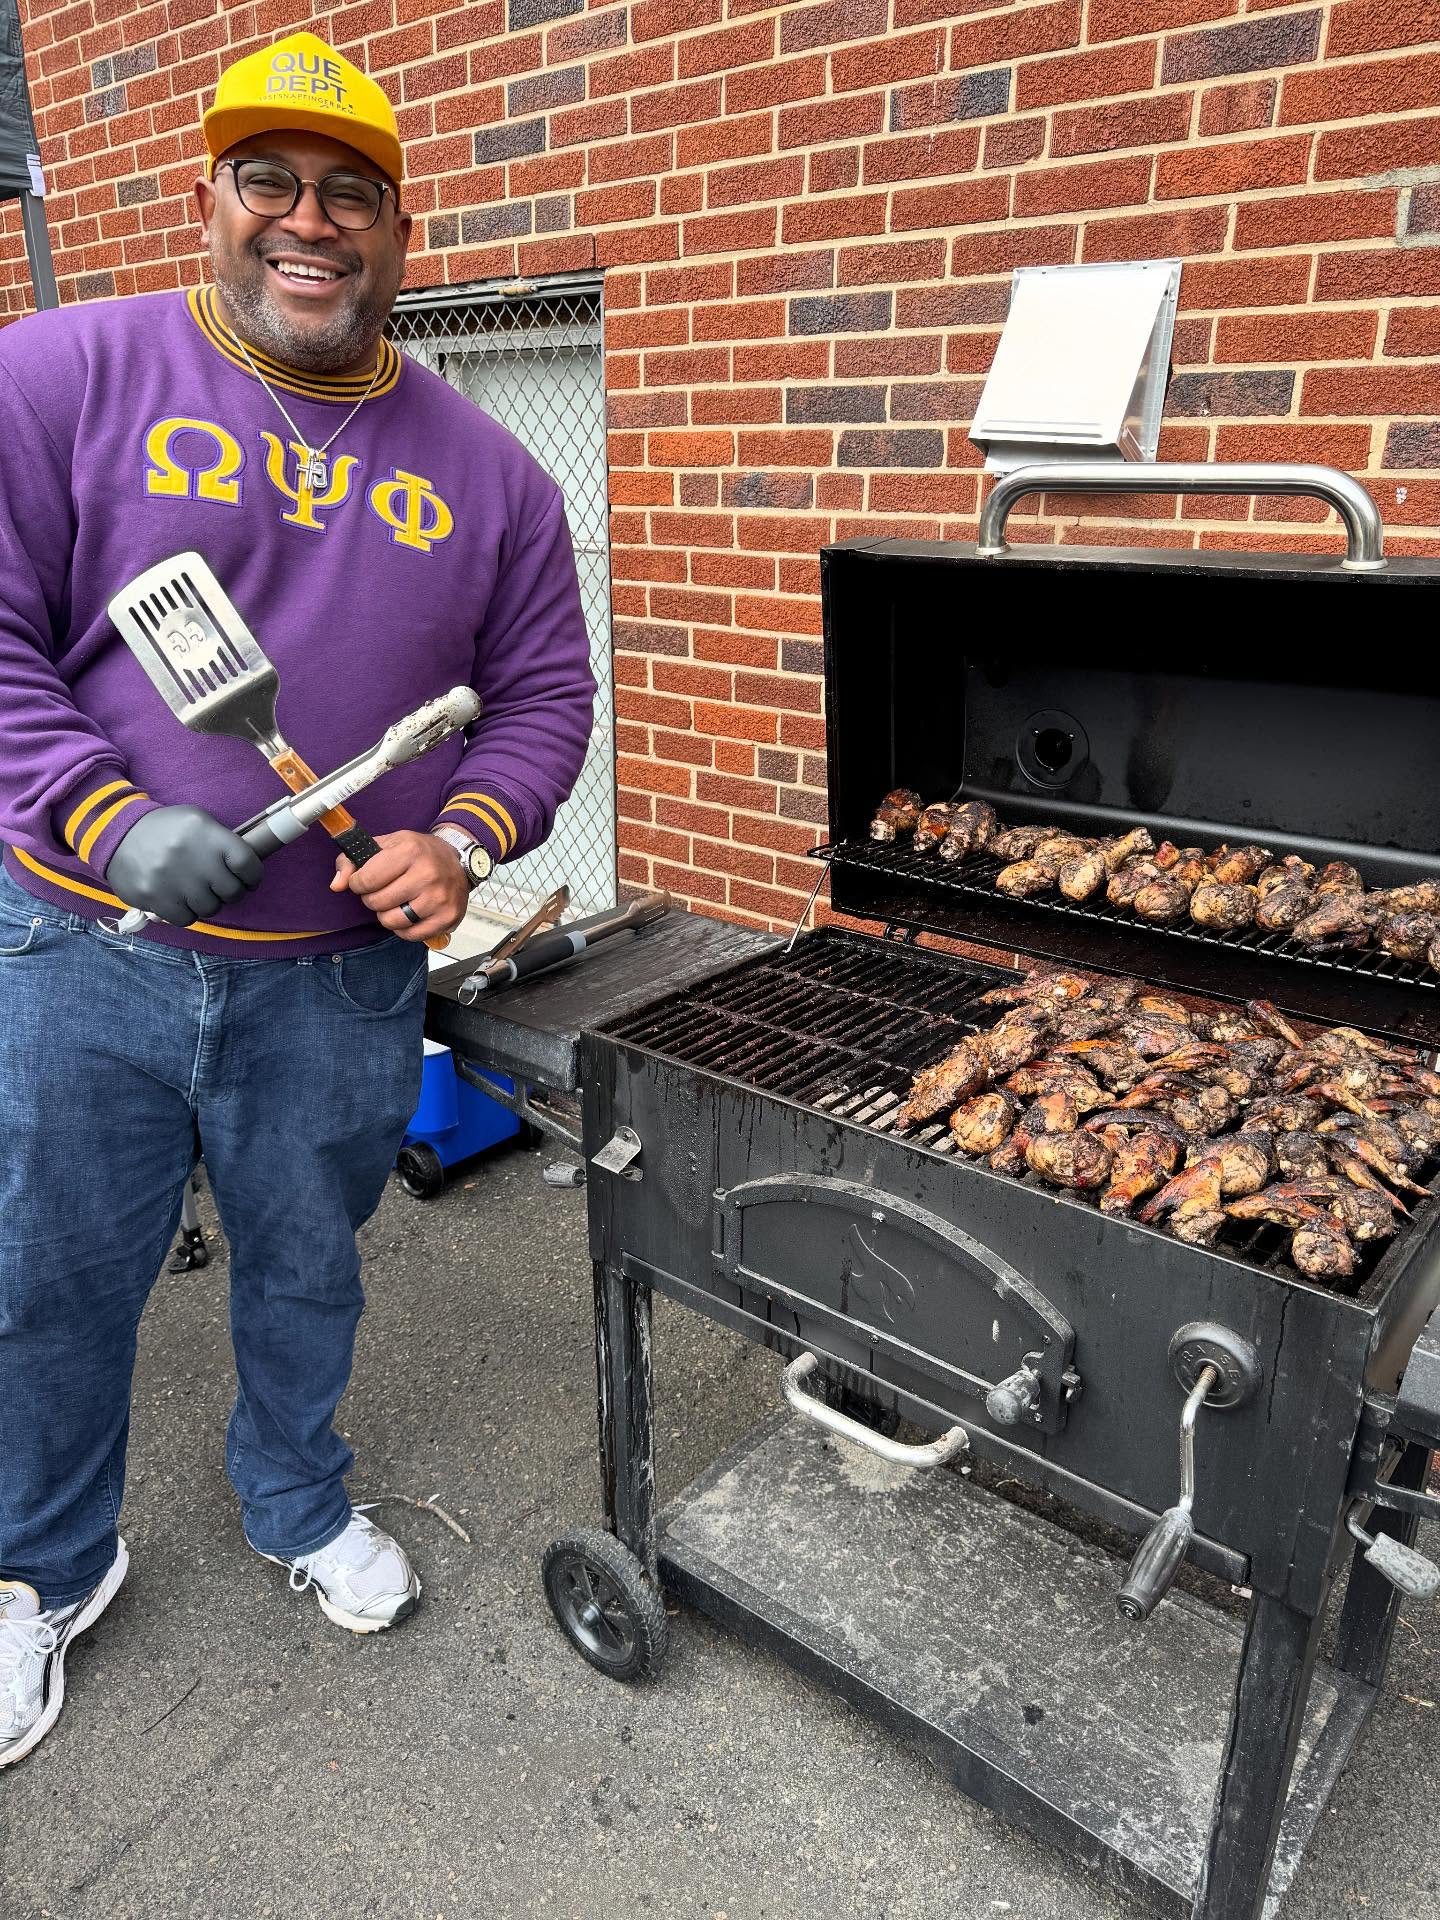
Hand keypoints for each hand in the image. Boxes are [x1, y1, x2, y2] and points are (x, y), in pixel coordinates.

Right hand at [106, 804, 263, 926]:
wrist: (118, 833)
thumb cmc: (166, 829)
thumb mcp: (197, 821)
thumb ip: (222, 841)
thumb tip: (247, 868)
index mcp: (207, 834)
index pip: (247, 863)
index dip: (253, 876)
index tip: (248, 879)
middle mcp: (192, 857)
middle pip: (232, 891)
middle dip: (231, 892)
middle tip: (220, 887)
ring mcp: (173, 879)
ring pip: (210, 908)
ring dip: (207, 903)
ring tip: (196, 891)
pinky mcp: (155, 898)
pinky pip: (186, 919)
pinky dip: (187, 913)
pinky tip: (180, 900)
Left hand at [330, 830, 468, 941]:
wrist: (457, 860)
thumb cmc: (419, 853)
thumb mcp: (385, 845)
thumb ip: (352, 861)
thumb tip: (337, 885)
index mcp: (409, 851)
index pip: (366, 880)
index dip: (358, 883)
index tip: (365, 880)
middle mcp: (427, 874)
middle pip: (377, 903)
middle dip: (373, 899)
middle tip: (384, 891)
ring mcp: (439, 898)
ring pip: (392, 921)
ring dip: (387, 915)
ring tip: (396, 903)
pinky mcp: (447, 916)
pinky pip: (411, 935)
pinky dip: (404, 928)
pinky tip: (408, 914)